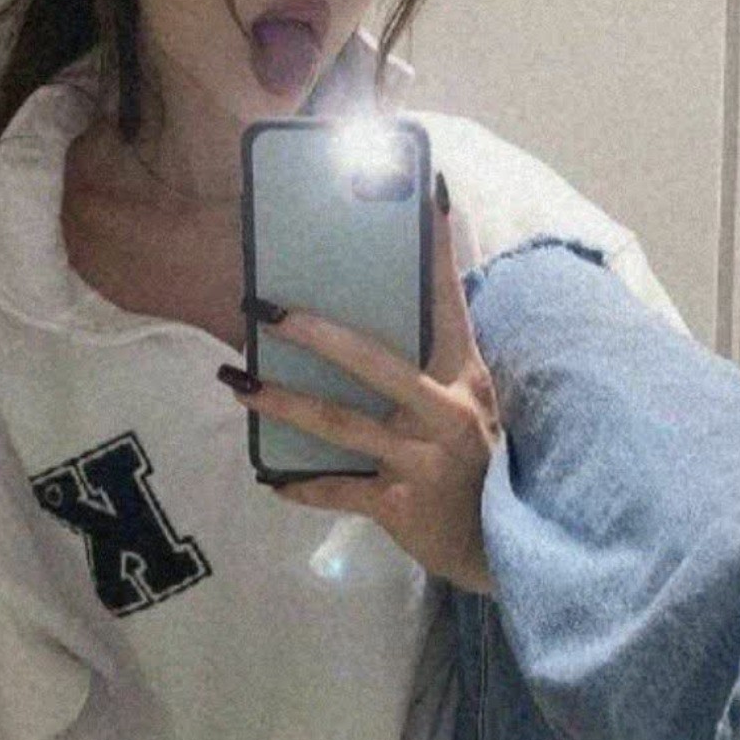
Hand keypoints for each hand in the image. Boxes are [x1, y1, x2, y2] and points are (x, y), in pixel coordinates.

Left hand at [223, 176, 501, 594]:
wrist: (500, 549)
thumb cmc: (475, 462)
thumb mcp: (468, 404)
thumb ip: (432, 366)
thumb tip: (380, 315)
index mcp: (465, 375)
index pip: (450, 301)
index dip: (438, 248)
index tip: (430, 191)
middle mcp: (446, 410)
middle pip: (374, 360)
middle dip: (314, 332)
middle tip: (264, 309)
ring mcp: (421, 458)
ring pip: (339, 424)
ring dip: (282, 403)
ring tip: (238, 384)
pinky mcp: (398, 503)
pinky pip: (336, 490)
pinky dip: (300, 486)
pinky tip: (270, 480)